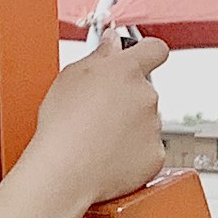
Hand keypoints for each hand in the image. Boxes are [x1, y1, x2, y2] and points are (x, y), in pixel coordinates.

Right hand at [26, 32, 169, 207]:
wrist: (65, 172)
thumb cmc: (63, 126)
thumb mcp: (71, 76)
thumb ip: (100, 55)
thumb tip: (111, 45)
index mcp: (127, 70)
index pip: (154, 49)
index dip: (148, 53)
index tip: (141, 58)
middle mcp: (146, 95)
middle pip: (145, 90)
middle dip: (128, 98)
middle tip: (100, 112)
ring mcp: (154, 127)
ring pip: (146, 121)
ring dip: (130, 126)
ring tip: (100, 138)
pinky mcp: (155, 156)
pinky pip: (148, 149)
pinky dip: (134, 153)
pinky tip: (109, 155)